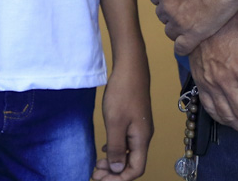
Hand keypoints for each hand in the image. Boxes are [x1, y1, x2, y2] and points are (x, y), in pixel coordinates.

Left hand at [91, 48, 151, 179]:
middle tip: (95, 173)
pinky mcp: (134, 121)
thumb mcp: (115, 122)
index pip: (136, 170)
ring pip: (128, 154)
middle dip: (114, 172)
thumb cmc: (122, 93)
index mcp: (141, 140)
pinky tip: (104, 149)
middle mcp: (143, 137)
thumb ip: (116, 147)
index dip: (119, 178)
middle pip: (132, 164)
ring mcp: (139, 129)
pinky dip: (115, 150)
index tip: (100, 178)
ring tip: (97, 164)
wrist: (130, 68)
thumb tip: (116, 169)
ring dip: (114, 162)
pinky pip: (126, 143)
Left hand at [148, 0, 237, 54]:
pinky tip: (190, 44)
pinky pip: (182, 47)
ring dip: (178, 29)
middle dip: (172, 13)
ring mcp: (179, 21)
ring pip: (171, 31)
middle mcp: (166, 5)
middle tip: (187, 11)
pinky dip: (183, 47)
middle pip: (162, 15)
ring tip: (191, 26)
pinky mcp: (195, 33)